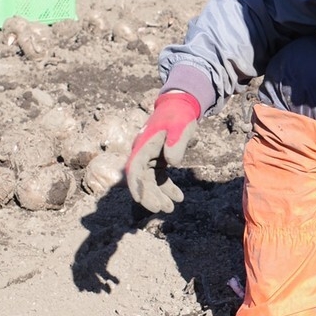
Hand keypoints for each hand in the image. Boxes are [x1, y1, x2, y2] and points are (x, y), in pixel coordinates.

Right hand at [124, 92, 200, 211]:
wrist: (180, 107)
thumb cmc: (179, 116)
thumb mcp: (180, 127)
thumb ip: (176, 143)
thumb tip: (172, 162)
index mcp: (143, 145)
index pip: (134, 169)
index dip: (136, 186)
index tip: (141, 201)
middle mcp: (142, 153)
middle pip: (141, 179)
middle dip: (150, 195)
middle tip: (163, 209)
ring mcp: (149, 157)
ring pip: (149, 181)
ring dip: (158, 194)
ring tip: (170, 208)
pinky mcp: (157, 160)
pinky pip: (158, 178)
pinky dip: (166, 188)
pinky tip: (178, 197)